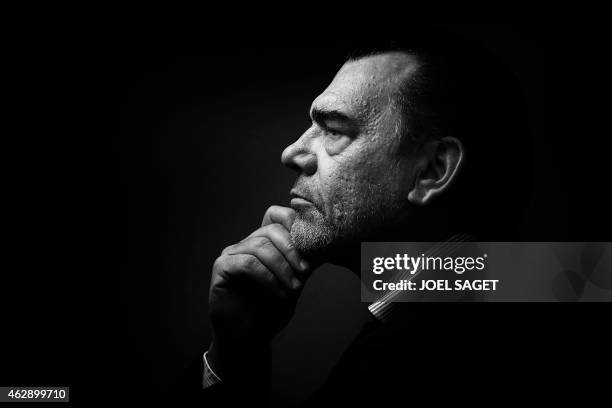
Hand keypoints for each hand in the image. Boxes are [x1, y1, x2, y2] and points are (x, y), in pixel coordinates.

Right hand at [207, 206, 312, 375]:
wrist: (249, 338)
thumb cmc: (271, 310)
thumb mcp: (295, 282)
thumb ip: (304, 261)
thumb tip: (325, 243)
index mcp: (262, 242)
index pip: (276, 216)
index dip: (295, 225)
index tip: (314, 246)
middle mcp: (245, 244)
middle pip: (271, 230)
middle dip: (293, 250)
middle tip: (306, 272)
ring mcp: (231, 254)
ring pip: (260, 246)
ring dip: (282, 267)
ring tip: (294, 287)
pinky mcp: (221, 268)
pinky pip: (247, 263)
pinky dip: (267, 277)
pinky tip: (278, 292)